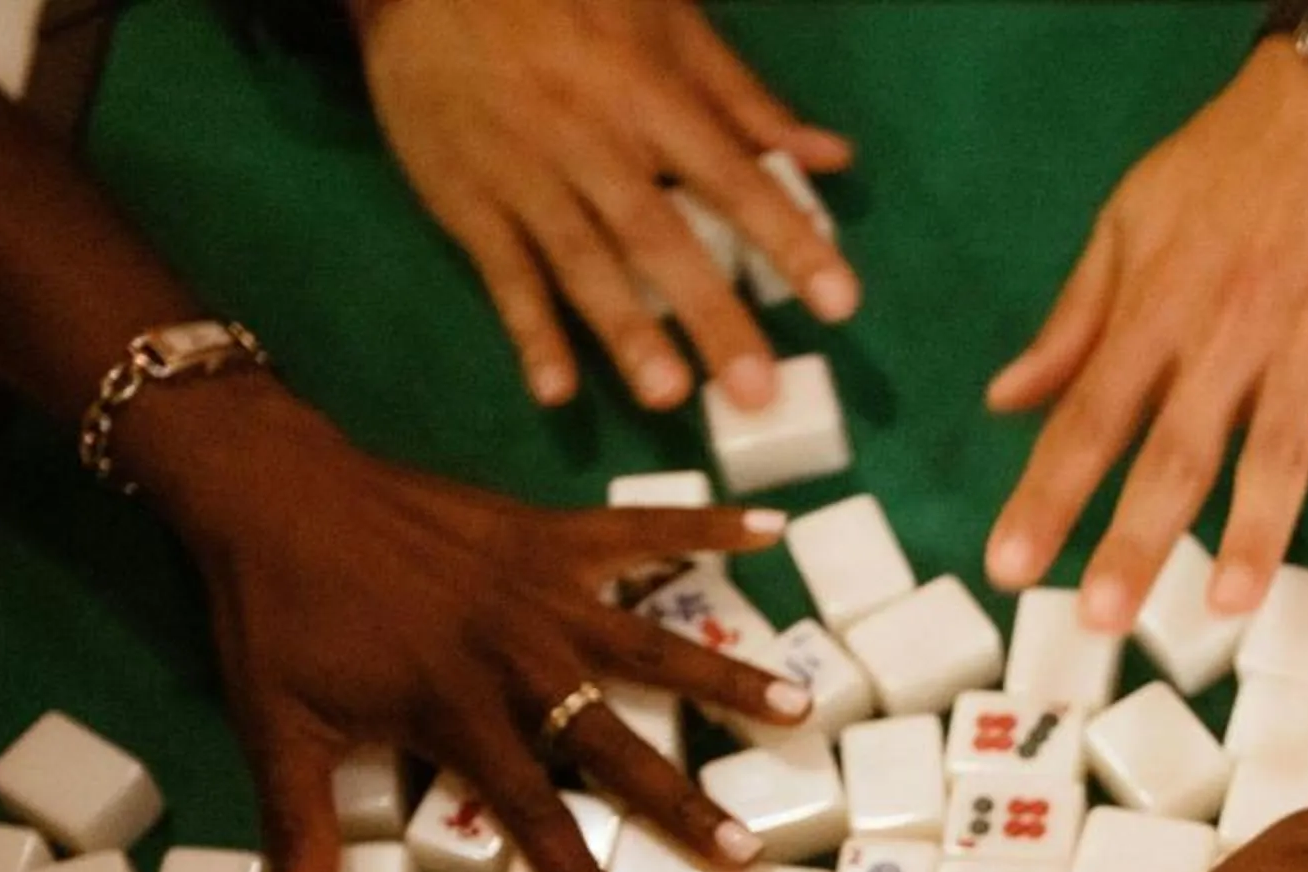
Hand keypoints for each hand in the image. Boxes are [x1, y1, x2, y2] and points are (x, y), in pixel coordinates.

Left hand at [147, 385, 807, 871]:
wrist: (271, 490)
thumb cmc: (274, 617)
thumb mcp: (276, 728)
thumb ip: (299, 827)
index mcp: (457, 714)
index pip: (532, 813)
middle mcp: (517, 659)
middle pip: (617, 745)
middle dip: (683, 804)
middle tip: (748, 849)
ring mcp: (541, 592)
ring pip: (653, 644)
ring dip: (726, 678)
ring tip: (799, 707)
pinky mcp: (547, 534)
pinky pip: (641, 527)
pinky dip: (706, 524)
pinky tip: (771, 527)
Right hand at [351, 0, 856, 408]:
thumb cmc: (567, 2)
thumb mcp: (665, 24)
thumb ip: (744, 99)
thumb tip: (832, 157)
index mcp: (648, 95)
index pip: (732, 179)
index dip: (787, 240)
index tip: (840, 304)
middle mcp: (590, 141)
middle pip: (659, 236)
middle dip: (711, 314)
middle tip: (755, 392)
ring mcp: (525, 176)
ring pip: (582, 261)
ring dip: (625, 332)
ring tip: (666, 396)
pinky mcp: (467, 201)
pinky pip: (501, 273)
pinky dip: (527, 331)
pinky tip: (555, 389)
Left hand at [983, 37, 1307, 630]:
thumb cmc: (1236, 158)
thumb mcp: (1132, 218)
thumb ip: (1076, 318)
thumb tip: (1007, 397)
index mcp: (1157, 311)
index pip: (1087, 418)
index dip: (1045, 496)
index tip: (1008, 566)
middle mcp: (1225, 338)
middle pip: (1173, 455)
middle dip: (1133, 540)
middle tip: (1100, 620)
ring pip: (1277, 449)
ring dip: (1255, 530)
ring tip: (1228, 601)